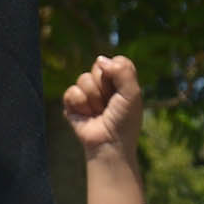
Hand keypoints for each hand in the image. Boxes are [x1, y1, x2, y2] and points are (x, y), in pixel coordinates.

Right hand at [62, 53, 147, 203]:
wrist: (110, 144)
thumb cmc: (124, 121)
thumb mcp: (132, 94)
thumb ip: (124, 71)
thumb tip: (101, 59)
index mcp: (120, 80)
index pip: (115, 60)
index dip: (117, 74)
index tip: (122, 92)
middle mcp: (103, 83)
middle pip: (98, 67)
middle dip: (105, 87)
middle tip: (110, 104)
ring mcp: (87, 93)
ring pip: (83, 78)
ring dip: (94, 99)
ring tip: (99, 112)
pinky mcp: (72, 103)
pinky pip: (71, 91)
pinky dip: (80, 104)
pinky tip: (87, 115)